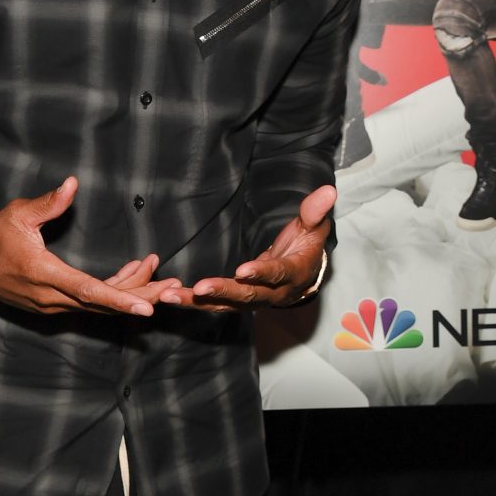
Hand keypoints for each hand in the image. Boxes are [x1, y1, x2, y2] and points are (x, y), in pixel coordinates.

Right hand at [0, 176, 178, 316]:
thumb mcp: (17, 214)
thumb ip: (47, 204)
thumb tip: (72, 184)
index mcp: (43, 274)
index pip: (88, 291)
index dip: (120, 298)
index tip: (147, 307)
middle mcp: (50, 298)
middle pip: (103, 304)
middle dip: (141, 296)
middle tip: (175, 287)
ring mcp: (52, 305)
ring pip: (99, 305)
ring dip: (131, 292)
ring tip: (164, 278)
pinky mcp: (54, 305)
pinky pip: (89, 303)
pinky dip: (113, 292)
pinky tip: (133, 275)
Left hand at [166, 184, 336, 308]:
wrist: (304, 275)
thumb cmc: (306, 246)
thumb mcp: (314, 227)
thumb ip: (315, 211)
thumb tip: (327, 191)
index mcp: (293, 275)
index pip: (277, 275)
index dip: (261, 273)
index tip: (243, 271)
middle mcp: (273, 294)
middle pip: (247, 296)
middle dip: (223, 292)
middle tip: (199, 288)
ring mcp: (254, 301)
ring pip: (225, 305)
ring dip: (197, 302)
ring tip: (169, 296)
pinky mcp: (238, 302)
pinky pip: (214, 305)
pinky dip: (192, 302)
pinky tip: (168, 296)